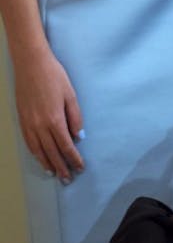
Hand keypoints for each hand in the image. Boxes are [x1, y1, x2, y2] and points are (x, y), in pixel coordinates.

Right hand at [14, 50, 83, 180]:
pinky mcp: (22, 121)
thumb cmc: (54, 77)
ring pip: (38, 151)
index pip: (66, 146)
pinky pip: (29, 143)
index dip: (74, 159)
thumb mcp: (70, 95)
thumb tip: (78, 137)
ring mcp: (29, 124)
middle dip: (61, 167)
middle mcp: (40, 126)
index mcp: (55, 120)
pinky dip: (35, 154)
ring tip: (55, 174)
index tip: (80, 167)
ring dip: (47, 164)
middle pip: (52, 152)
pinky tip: (40, 158)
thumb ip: (75, 117)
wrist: (31, 65)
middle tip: (68, 178)